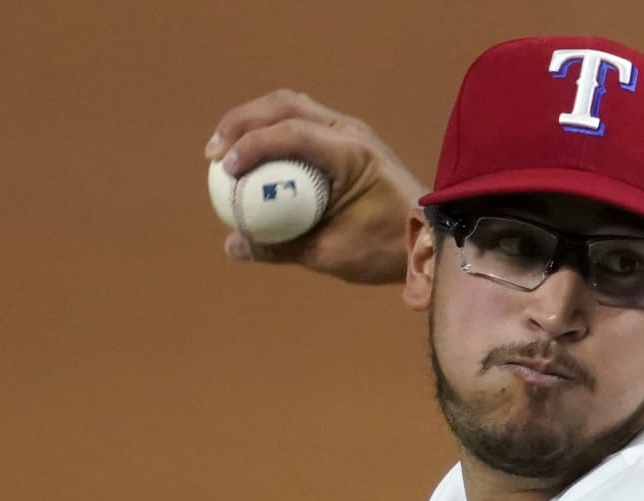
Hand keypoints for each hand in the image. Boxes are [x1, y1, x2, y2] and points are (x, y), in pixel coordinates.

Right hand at [205, 89, 424, 283]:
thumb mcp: (330, 254)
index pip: (290, 132)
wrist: (430, 240)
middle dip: (241, 122)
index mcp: (351, 154)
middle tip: (214, 153)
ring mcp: (351, 131)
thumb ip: (279, 248)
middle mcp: (351, 132)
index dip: (250, 146)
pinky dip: (273, 131)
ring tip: (227, 150)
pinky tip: (256, 157)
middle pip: (285, 105)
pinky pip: (303, 122)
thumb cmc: (386, 249)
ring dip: (255, 121)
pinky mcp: (349, 140)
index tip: (223, 172)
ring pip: (292, 106)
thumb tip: (231, 246)